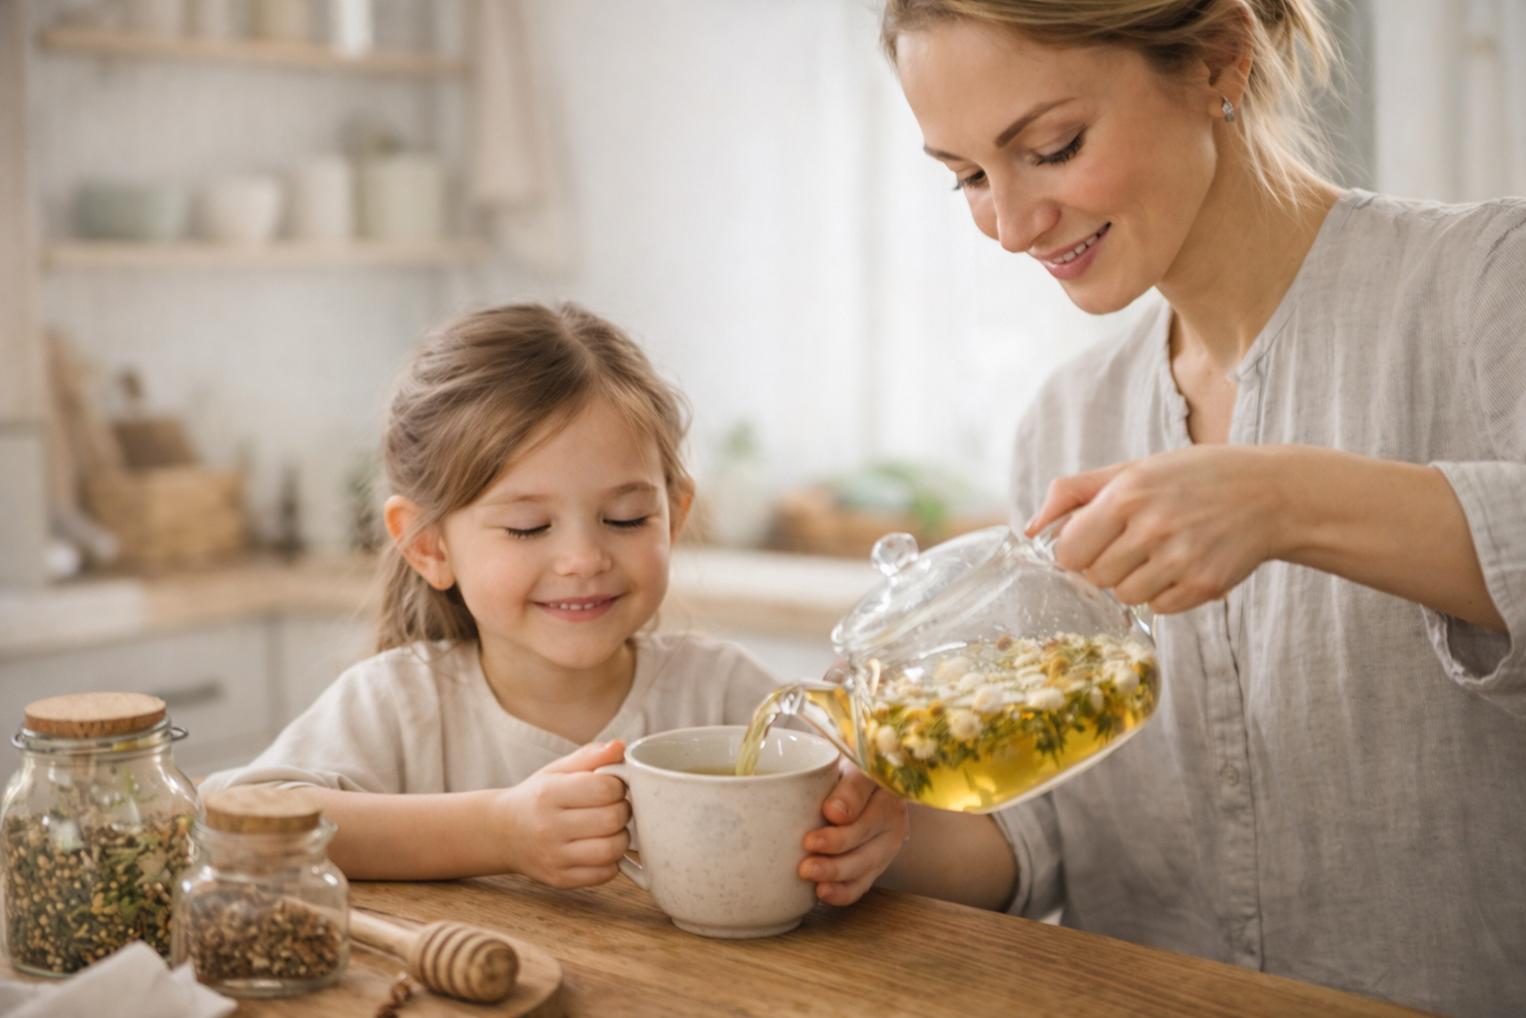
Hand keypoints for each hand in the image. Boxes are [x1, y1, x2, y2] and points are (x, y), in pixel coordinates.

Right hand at [498, 740, 630, 888]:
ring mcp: (553, 857)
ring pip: (612, 850)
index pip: (605, 789)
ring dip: (621, 837)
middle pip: (612, 819)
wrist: (502, 833)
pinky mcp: (560, 879)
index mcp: (549, 793)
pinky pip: (605, 874)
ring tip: (610, 828)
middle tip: (615, 807)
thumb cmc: (537, 797)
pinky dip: (612, 861)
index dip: (618, 786)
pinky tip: (600, 847)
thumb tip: (621, 746)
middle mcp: (548, 827)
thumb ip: (590, 756)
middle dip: (623, 810)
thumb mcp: (557, 770)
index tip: (612, 787)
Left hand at [798, 763, 908, 905]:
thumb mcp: (843, 768)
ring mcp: (887, 844)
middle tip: (807, 854)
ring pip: (864, 865)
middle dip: (836, 846)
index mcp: (883, 783)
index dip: (848, 803)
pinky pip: (862, 884)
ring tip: (808, 873)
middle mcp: (892, 815)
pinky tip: (823, 892)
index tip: (829, 812)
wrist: (855, 791)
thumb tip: (835, 813)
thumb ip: (846, 786)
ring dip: (835, 873)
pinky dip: (843, 892)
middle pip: (865, 835)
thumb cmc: (843, 777)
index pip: (865, 790)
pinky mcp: (875, 865)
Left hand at [1025, 445, 1289, 614]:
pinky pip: (1158, 608)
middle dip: (1103, 566)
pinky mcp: (1204, 584)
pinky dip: (1163, 594)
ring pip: (1124, 596)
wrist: (1270, 494)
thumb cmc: (1192, 477)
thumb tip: (1028, 529)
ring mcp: (1180, 559)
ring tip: (1157, 555)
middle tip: (1130, 546)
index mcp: (1126, 495)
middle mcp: (1151, 528)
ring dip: (1132, 582)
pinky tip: (1180, 567)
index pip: (1068, 551)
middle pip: (1093, 578)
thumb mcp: (1133, 469)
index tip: (1092, 543)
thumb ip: (1074, 493)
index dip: (1075, 551)